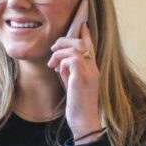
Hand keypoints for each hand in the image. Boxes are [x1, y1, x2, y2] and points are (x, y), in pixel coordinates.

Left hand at [48, 22, 100, 137]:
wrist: (84, 120)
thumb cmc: (77, 105)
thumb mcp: (72, 84)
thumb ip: (69, 72)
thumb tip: (61, 63)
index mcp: (93, 69)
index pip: (91, 46)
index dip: (86, 34)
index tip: (82, 24)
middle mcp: (93, 68)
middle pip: (82, 43)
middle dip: (65, 41)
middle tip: (53, 48)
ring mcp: (89, 73)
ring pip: (75, 49)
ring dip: (60, 52)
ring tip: (52, 62)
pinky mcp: (82, 78)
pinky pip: (72, 59)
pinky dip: (62, 62)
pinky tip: (58, 70)